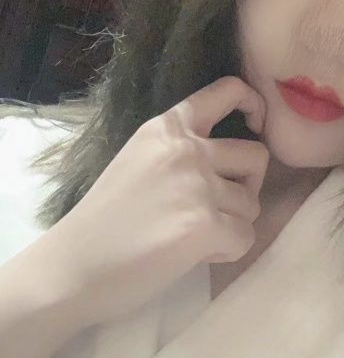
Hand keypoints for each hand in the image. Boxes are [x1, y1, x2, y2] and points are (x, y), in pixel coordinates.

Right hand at [50, 75, 269, 327]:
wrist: (73, 267)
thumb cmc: (104, 221)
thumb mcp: (140, 161)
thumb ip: (180, 151)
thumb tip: (228, 162)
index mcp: (167, 127)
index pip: (228, 90)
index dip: (254, 104)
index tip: (254, 126)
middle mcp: (187, 149)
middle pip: (256, 156)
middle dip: (246, 185)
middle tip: (217, 208)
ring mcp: (198, 186)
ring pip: (252, 203)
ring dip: (233, 224)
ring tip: (195, 237)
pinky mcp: (205, 225)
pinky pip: (246, 237)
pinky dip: (228, 252)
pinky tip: (195, 255)